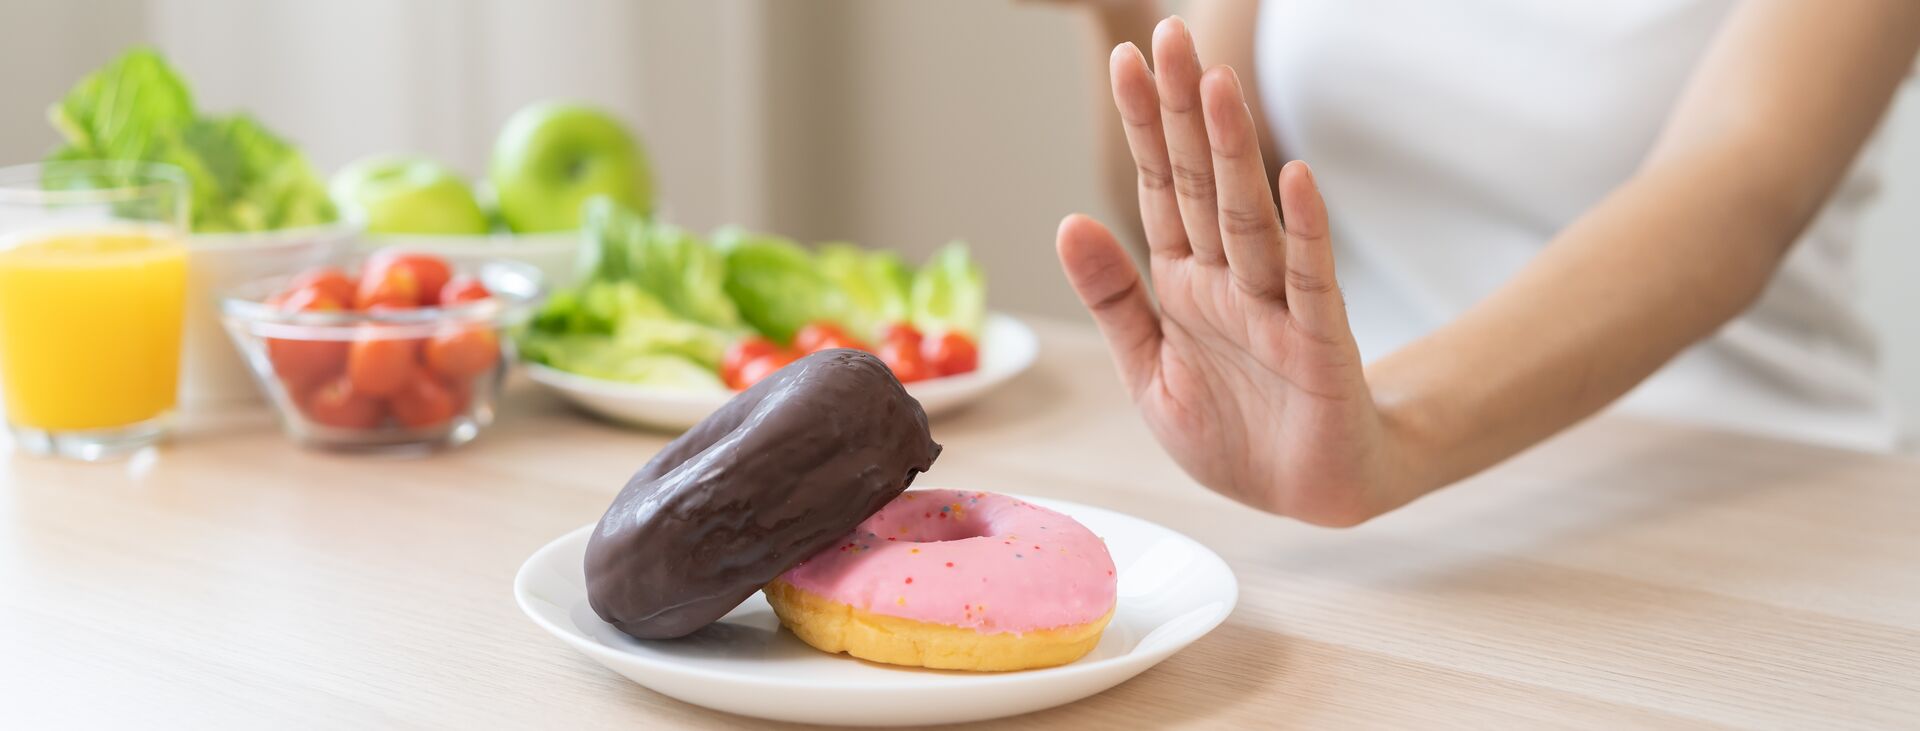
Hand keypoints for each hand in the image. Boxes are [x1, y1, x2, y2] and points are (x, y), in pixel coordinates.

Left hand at [1056, 17, 1400, 525]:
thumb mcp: (1148, 371)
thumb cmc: (1233, 431)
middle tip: (1170, 36)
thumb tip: (1067, 221)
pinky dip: (1304, 230)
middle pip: (1200, 183)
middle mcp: (1229, 280)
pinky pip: (1310, 280)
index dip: (1145, 127)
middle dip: (1183, 112)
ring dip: (1232, 153)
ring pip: (1248, 217)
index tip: (1128, 61)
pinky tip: (1296, 178)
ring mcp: (1276, 306)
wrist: (1304, 497)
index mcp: (1184, 283)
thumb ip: (1113, 300)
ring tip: (1216, 85)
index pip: (1159, 189)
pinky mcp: (1320, 343)